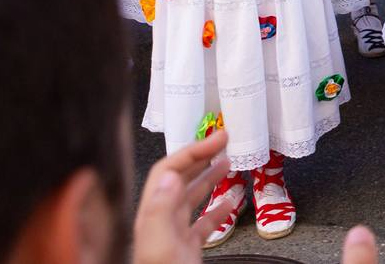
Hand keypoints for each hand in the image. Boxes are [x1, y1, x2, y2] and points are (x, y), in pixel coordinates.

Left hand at [131, 132, 234, 263]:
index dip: (193, 150)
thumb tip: (169, 176)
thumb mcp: (160, 243)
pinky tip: (231, 202)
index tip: (217, 137)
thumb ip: (162, 209)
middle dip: (202, 156)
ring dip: (211, 177)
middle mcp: (161, 219)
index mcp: (153, 213)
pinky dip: (219, 208)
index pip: (169, 170)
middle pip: (180, 178)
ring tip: (228, 162)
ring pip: (193, 196)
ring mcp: (174, 233)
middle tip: (225, 141)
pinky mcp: (186, 247)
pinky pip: (204, 222)